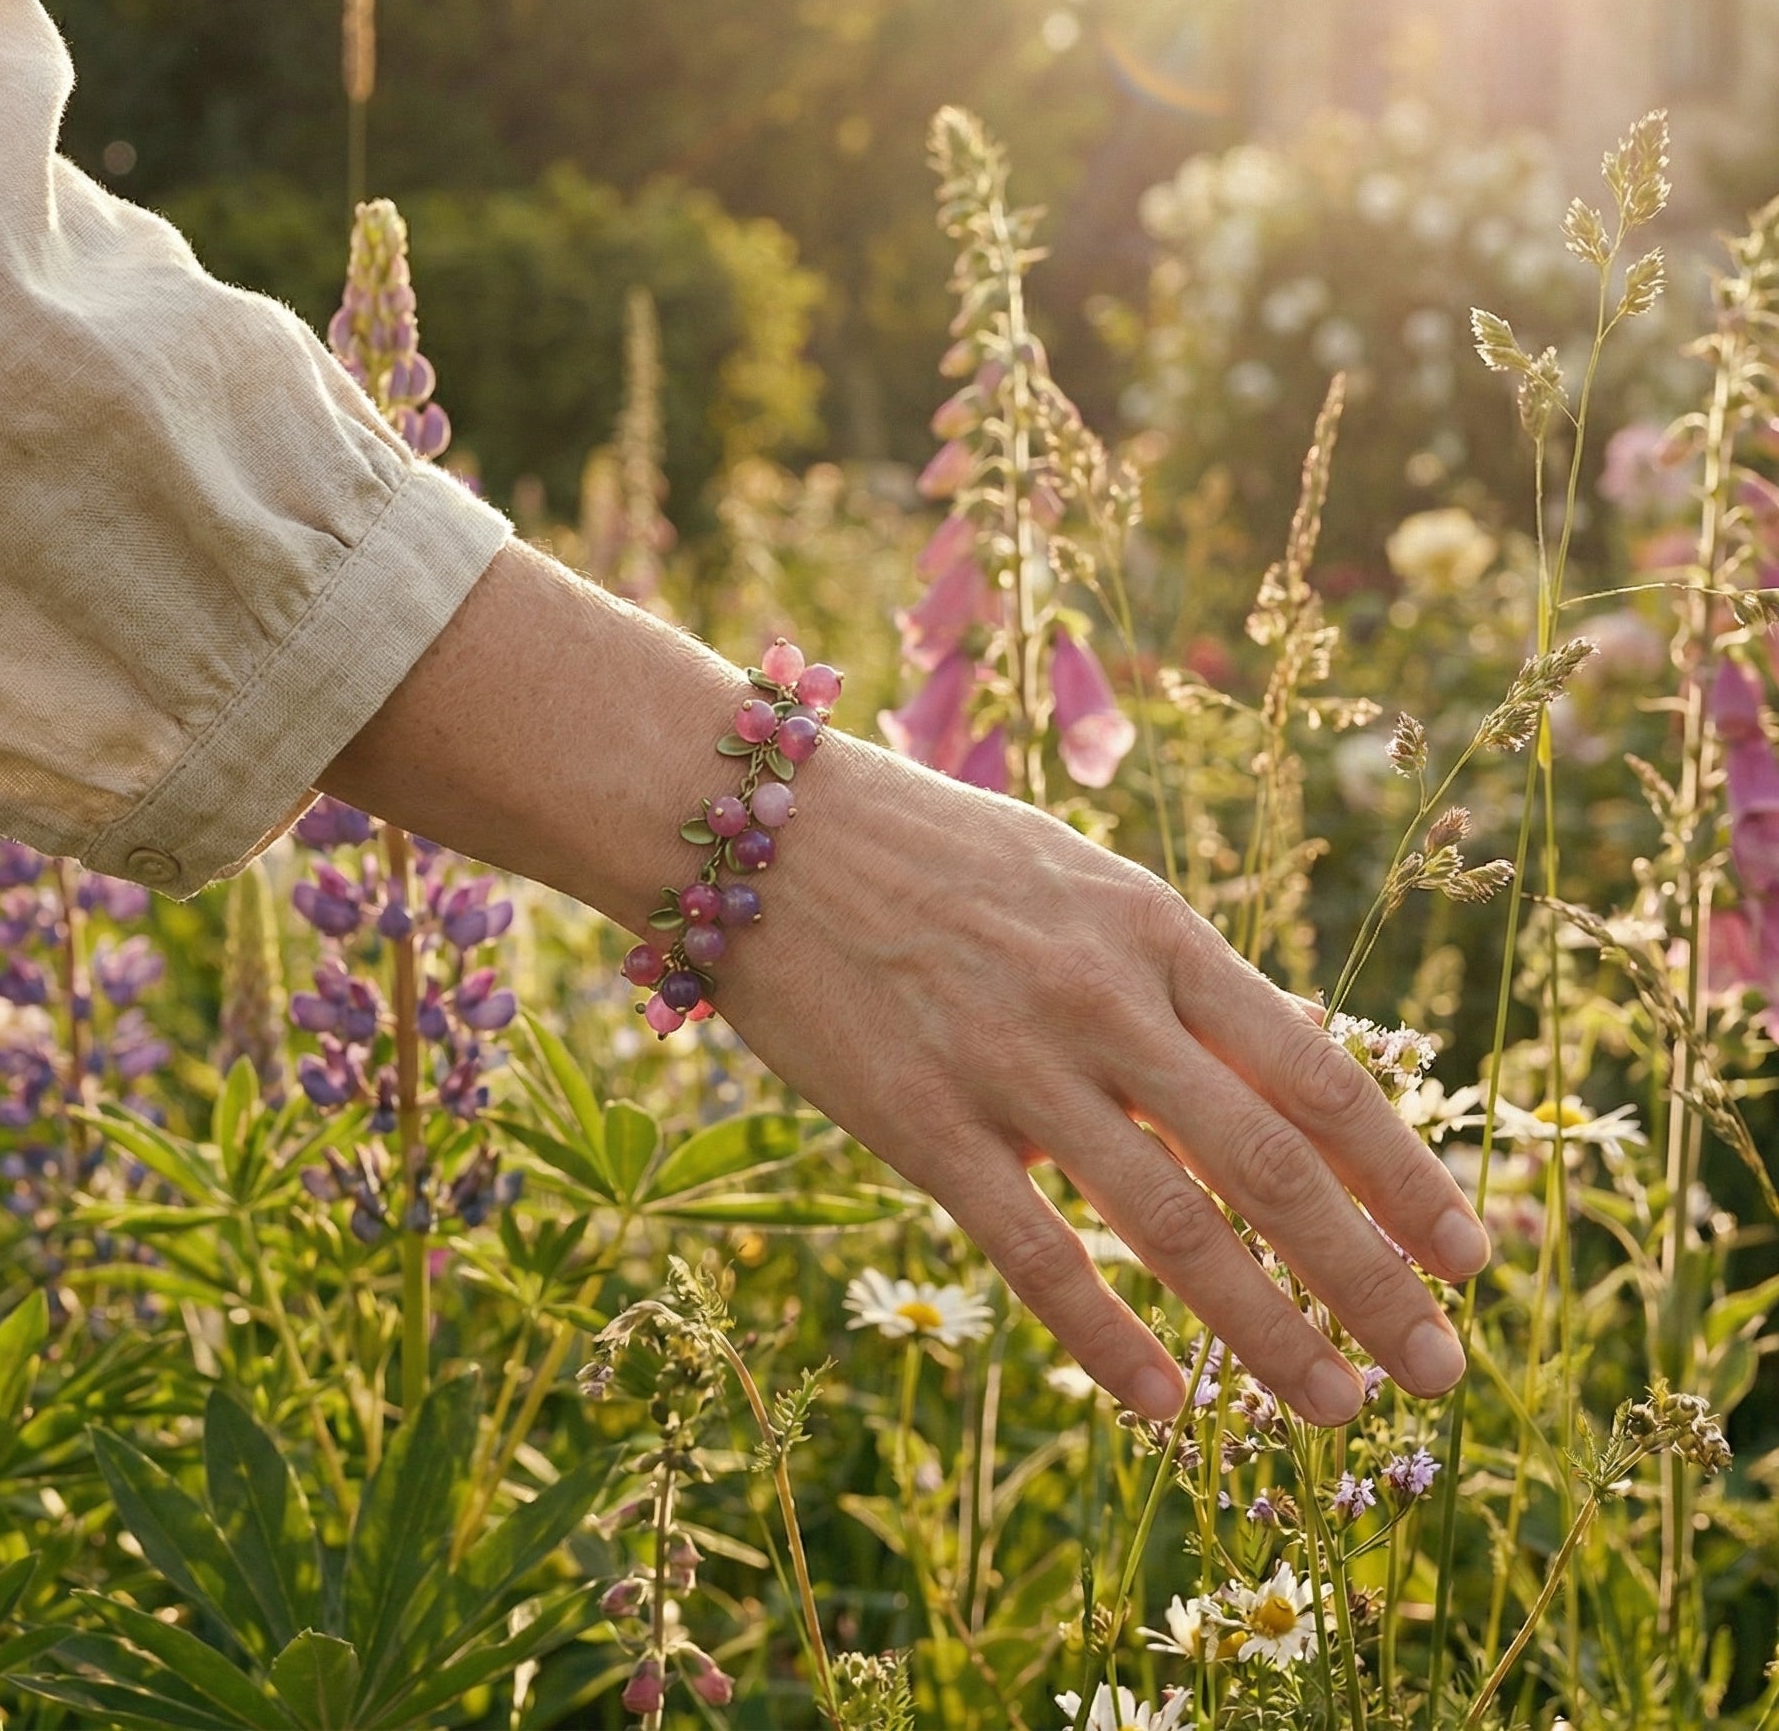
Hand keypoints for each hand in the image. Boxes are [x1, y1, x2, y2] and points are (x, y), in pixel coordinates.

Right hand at [721, 736, 1486, 1425]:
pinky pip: (1035, 1253)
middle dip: (1372, 1278)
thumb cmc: (928, 851)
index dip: (1405, 1175)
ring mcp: (1013, 1062)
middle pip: (1271, 1162)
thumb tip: (1264, 1086)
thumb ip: (1168, 982)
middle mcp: (1104, 998)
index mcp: (1156, 930)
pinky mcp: (921, 1121)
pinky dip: (1109, 1340)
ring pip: (1171, 1222)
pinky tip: (1164, 1407)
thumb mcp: (1075, 884)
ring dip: (1267, 1331)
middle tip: (1441, 1372)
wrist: (764, 825)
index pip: (1317, 1072)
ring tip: (1335, 1410)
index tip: (1470, 1257)